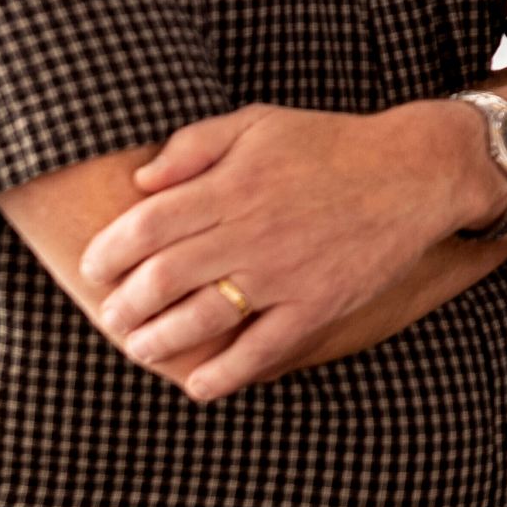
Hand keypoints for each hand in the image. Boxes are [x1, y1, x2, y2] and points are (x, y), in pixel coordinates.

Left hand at [81, 102, 490, 403]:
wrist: (413, 171)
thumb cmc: (329, 143)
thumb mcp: (257, 121)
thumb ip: (193, 145)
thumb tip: (140, 180)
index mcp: (230, 184)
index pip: (145, 226)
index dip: (107, 254)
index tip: (93, 269)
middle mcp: (250, 231)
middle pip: (161, 280)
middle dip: (123, 306)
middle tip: (111, 317)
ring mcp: (283, 274)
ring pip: (199, 320)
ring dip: (157, 343)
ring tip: (140, 349)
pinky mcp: (316, 306)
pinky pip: (259, 351)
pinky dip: (222, 376)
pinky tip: (198, 385)